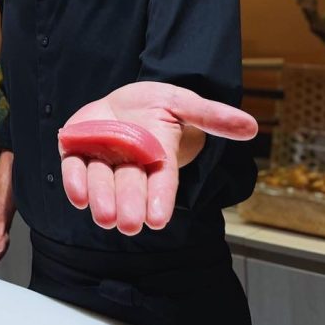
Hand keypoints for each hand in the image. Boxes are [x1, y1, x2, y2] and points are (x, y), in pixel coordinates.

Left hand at [59, 81, 256, 235]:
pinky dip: (74, 183)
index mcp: (159, 157)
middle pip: (131, 186)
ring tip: (105, 216)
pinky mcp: (78, 151)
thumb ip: (211, 115)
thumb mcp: (184, 103)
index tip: (157, 220)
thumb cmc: (157, 105)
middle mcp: (131, 164)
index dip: (160, 200)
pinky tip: (79, 197)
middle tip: (129, 224)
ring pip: (102, 182)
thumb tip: (250, 126)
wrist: (123, 99)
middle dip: (130, 204)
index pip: (163, 182)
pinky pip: (74, 169)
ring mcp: (103, 159)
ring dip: (102, 199)